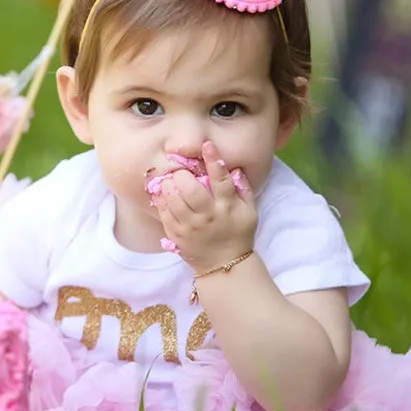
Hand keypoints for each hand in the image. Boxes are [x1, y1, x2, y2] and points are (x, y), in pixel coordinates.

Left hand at [153, 141, 256, 271]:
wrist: (225, 264)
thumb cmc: (239, 234)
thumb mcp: (250, 211)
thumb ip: (244, 189)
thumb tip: (235, 168)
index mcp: (227, 207)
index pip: (221, 179)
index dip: (214, 160)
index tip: (207, 145)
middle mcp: (208, 216)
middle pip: (191, 189)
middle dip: (183, 174)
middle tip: (182, 170)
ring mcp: (191, 226)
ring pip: (174, 200)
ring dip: (169, 185)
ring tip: (169, 180)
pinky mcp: (177, 235)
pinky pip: (165, 214)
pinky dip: (161, 200)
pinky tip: (161, 193)